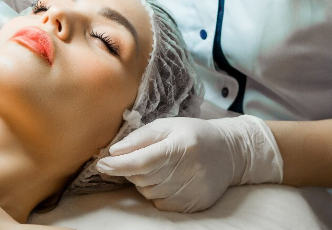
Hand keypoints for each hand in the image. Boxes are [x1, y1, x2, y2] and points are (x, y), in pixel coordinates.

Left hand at [95, 115, 283, 212]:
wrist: (229, 153)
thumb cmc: (193, 134)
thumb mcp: (167, 126)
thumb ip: (139, 137)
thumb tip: (113, 151)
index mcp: (181, 145)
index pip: (143, 161)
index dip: (118, 165)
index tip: (101, 164)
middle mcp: (188, 170)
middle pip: (143, 178)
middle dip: (131, 169)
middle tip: (140, 157)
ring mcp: (193, 190)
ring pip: (149, 192)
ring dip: (144, 181)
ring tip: (160, 166)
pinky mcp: (194, 205)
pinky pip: (160, 204)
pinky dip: (157, 192)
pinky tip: (169, 179)